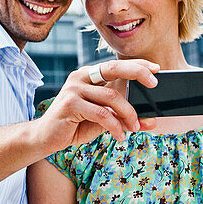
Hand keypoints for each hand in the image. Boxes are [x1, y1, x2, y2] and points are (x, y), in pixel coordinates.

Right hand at [37, 59, 159, 149]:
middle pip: (113, 68)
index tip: (156, 69)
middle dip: (137, 73)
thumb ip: (123, 117)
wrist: (46, 138)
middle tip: (154, 83)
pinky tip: (119, 136)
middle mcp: (80, 77)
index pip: (116, 65)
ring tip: (135, 127)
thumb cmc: (75, 126)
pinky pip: (101, 114)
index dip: (137, 65)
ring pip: (111, 97)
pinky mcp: (70, 104)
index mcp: (88, 76)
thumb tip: (150, 121)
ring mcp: (73, 89)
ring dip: (128, 114)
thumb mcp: (104, 120)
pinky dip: (115, 126)